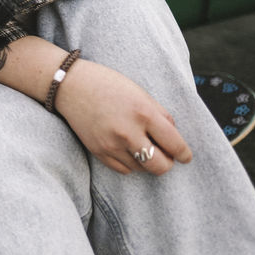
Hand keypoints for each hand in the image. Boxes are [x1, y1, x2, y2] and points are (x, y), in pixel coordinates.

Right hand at [53, 58, 192, 174]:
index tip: (185, 156)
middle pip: (160, 166)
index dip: (184, 154)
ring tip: (140, 145)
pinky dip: (129, 163)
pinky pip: (123, 170)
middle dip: (167, 162)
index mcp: (143, 113)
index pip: (175, 145)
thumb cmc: (107, 84)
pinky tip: (125, 148)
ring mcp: (111, 144)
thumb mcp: (139, 93)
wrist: (70, 85)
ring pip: (142, 169)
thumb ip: (160, 115)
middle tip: (163, 153)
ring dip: (146, 161)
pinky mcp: (98, 151)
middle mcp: (128, 132)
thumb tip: (174, 139)